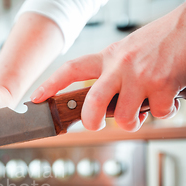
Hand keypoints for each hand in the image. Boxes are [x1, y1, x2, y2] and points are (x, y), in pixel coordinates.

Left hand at [31, 3, 185, 131]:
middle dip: (91, 122)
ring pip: (125, 118)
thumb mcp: (127, 51)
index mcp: (108, 57)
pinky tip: (167, 97)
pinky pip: (157, 114)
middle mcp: (121, 66)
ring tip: (142, 109)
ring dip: (134, 122)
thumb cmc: (159, 41)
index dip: (51, 85)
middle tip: (95, 125)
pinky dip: (164, 112)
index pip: (72, 69)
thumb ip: (111, 72)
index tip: (36, 98)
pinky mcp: (163, 85)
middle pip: (93, 103)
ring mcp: (141, 76)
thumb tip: (100, 103)